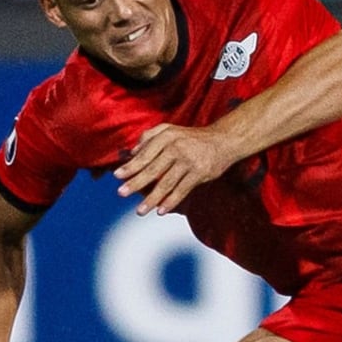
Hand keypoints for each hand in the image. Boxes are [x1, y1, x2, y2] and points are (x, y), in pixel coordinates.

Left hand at [113, 124, 234, 215]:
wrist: (224, 140)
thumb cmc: (193, 137)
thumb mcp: (171, 130)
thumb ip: (150, 137)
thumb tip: (131, 152)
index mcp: (167, 137)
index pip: (145, 154)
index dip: (131, 166)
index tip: (117, 176)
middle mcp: (177, 148)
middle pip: (152, 169)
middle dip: (135, 183)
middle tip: (121, 193)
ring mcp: (189, 161)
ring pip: (166, 183)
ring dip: (152, 199)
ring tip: (140, 211)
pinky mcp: (200, 173)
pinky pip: (182, 190)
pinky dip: (171, 201)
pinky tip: (161, 211)